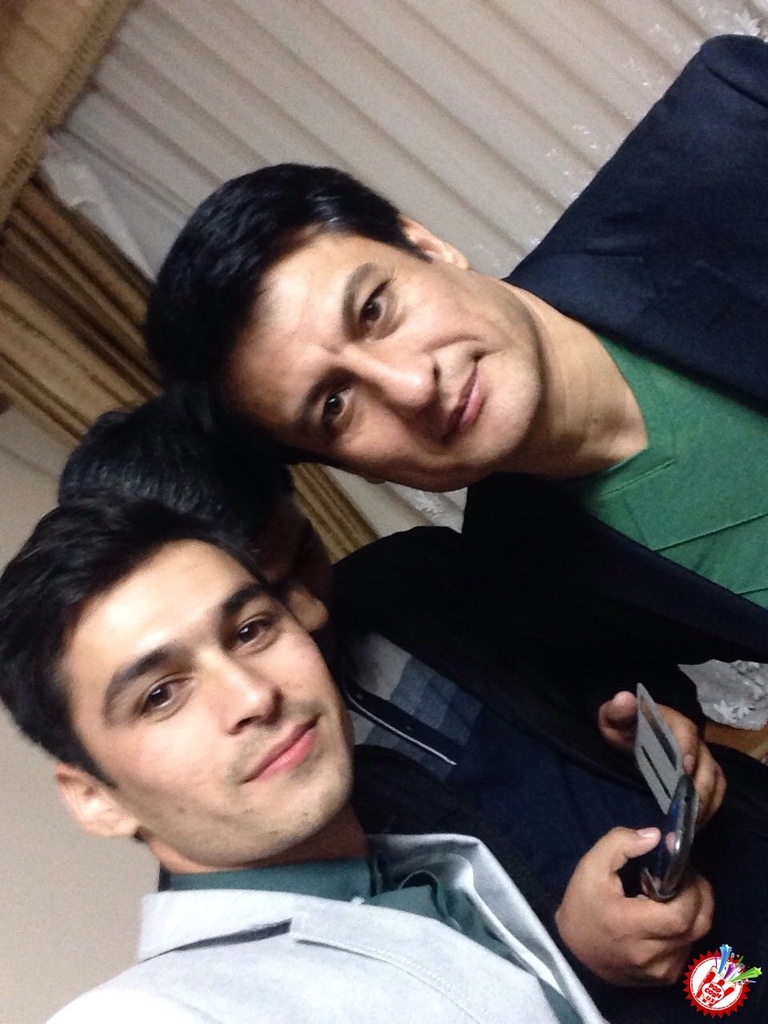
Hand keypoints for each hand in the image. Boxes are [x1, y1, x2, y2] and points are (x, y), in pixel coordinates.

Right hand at [556, 827, 712, 985]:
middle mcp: (650, 956)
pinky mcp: (663, 978)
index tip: (681, 867)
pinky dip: (685, 928)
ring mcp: (659, 971)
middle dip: (698, 894)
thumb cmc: (583, 905)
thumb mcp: (591, 866)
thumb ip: (621, 843)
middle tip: (683, 875)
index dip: (690, 888)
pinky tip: (665, 916)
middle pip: (697, 924)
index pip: (682, 914)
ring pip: (696, 936)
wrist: (573, 950)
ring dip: (692, 910)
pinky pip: (687, 948)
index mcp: (630, 928)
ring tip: (671, 894)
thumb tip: (656, 837)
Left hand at [598, 690, 725, 826]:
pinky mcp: (702, 777)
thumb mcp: (613, 718)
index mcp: (672, 722)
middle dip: (699, 787)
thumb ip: (617, 711)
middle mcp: (692, 741)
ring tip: (690, 825)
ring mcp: (701, 760)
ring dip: (706, 803)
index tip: (684, 769)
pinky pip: (715, 793)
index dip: (687, 749)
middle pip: (706, 763)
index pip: (686, 731)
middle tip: (686, 810)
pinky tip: (693, 826)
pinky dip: (709, 809)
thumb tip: (623, 698)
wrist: (629, 738)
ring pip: (715, 780)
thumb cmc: (622, 728)